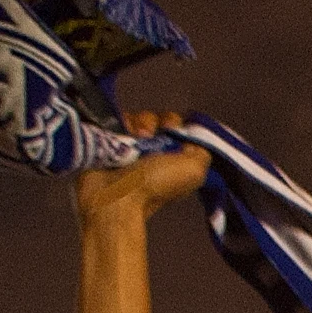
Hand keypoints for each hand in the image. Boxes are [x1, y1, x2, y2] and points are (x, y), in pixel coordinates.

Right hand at [75, 109, 210, 224]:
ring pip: (138, 118)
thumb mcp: (194, 172)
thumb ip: (202, 152)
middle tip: (151, 136)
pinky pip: (117, 120)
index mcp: (174, 160)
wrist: (114, 194)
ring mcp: (130, 146)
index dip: (177, 124)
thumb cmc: (154, 185)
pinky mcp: (109, 141)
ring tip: (135, 138)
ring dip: (138, 123)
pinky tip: (120, 136)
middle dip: (157, 122)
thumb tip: (193, 138)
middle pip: (158, 119)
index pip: (179, 128)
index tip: (173, 131)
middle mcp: (153, 152)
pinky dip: (120, 123)